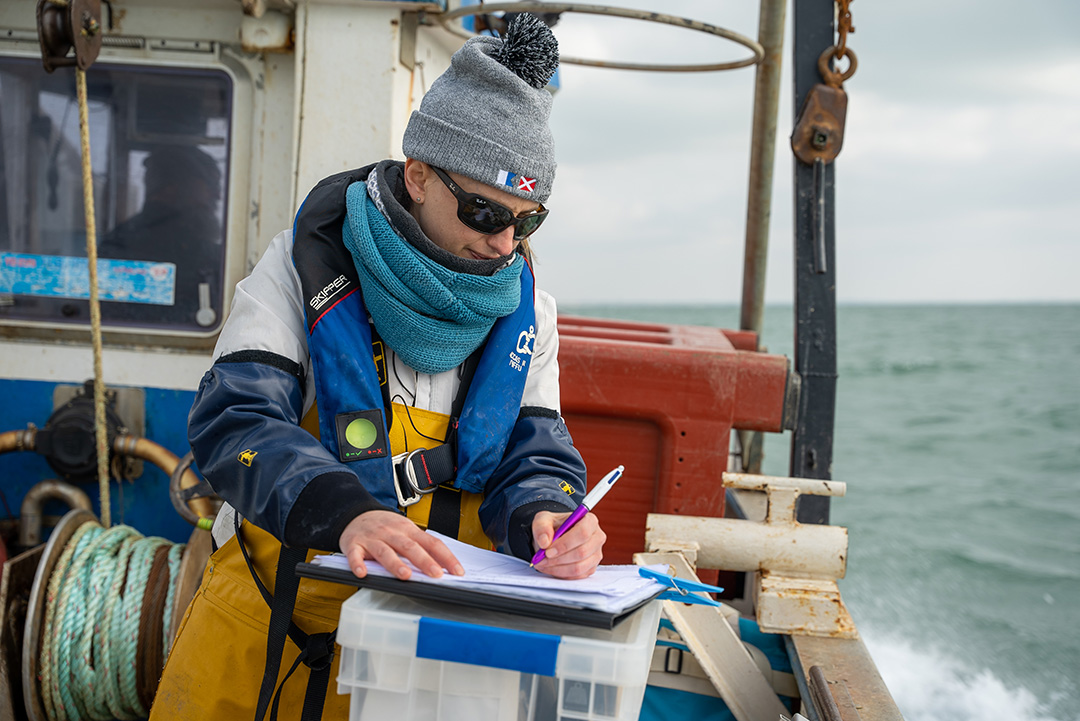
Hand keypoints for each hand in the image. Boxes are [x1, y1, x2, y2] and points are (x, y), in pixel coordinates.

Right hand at [339, 510, 463, 579]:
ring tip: (405, 575)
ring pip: (386, 551)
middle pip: (410, 547)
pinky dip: (358, 564)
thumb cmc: (384, 526)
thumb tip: (442, 564)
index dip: (446, 557)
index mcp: (408, 530)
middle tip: (436, 574)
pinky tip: (363, 573)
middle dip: (425, 561)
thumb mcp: (405, 529)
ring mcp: (373, 539)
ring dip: (396, 564)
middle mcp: (392, 533)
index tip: (457, 571)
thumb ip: (420, 545)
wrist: (355, 513)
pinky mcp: (354, 544)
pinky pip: (356, 555)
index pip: (431, 543)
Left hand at [531, 510, 605, 578]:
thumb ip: (541, 528)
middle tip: (542, 559)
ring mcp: (596, 554)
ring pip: (579, 567)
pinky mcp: (591, 567)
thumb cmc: (552, 527)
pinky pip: (577, 576)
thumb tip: (544, 542)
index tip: (548, 551)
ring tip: (543, 564)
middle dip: (559, 558)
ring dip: (558, 568)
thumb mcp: (542, 520)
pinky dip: (561, 574)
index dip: (565, 544)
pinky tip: (550, 568)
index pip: (583, 532)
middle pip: (582, 552)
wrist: (554, 538)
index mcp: (589, 521)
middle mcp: (597, 537)